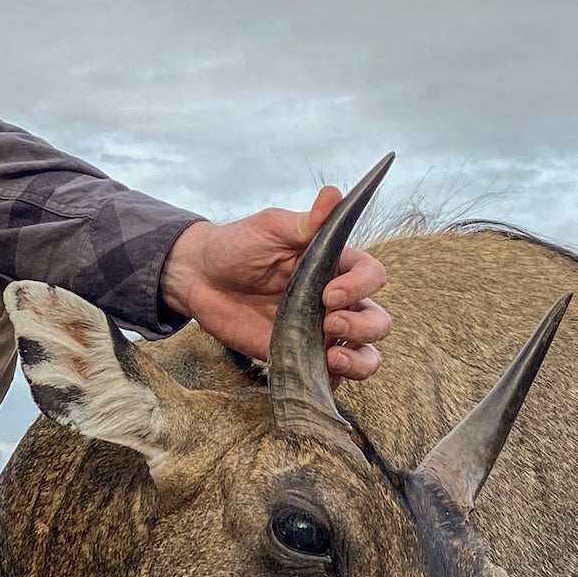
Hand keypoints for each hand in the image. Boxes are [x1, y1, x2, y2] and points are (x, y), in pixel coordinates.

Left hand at [161, 188, 390, 379]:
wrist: (199, 278)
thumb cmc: (236, 245)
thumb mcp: (269, 228)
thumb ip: (305, 222)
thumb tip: (335, 195)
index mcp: (334, 264)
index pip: (372, 275)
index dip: (360, 286)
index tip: (328, 293)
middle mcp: (334, 300)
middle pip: (378, 319)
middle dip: (363, 327)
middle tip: (327, 323)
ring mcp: (319, 331)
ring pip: (365, 353)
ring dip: (360, 361)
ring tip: (332, 359)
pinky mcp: (300, 356)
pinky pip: (331, 376)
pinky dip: (334, 381)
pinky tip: (317, 374)